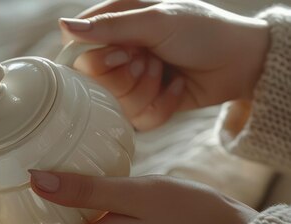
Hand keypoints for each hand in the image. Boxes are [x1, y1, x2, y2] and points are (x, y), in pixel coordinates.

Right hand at [59, 0, 269, 130]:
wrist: (241, 62)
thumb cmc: (203, 31)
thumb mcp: (157, 22)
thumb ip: (109, 27)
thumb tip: (64, 27)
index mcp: (116, 26)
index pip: (79, 52)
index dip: (96, 61)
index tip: (123, 55)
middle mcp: (119, 54)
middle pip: (95, 83)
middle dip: (128, 77)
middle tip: (151, 61)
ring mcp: (132, 81)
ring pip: (117, 104)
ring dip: (147, 90)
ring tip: (167, 72)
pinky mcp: (147, 104)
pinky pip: (138, 120)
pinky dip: (161, 106)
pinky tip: (176, 88)